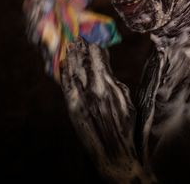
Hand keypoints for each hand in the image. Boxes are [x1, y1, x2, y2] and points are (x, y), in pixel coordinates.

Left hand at [60, 40, 150, 182]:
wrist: (114, 153)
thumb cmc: (125, 126)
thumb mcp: (126, 99)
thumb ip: (113, 79)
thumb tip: (104, 61)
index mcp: (109, 87)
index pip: (98, 59)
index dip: (94, 46)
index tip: (91, 37)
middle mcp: (93, 91)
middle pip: (83, 62)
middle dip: (81, 48)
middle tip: (78, 36)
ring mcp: (80, 99)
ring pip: (73, 71)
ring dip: (72, 56)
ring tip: (71, 45)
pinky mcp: (72, 108)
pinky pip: (66, 85)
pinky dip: (64, 72)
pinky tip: (63, 63)